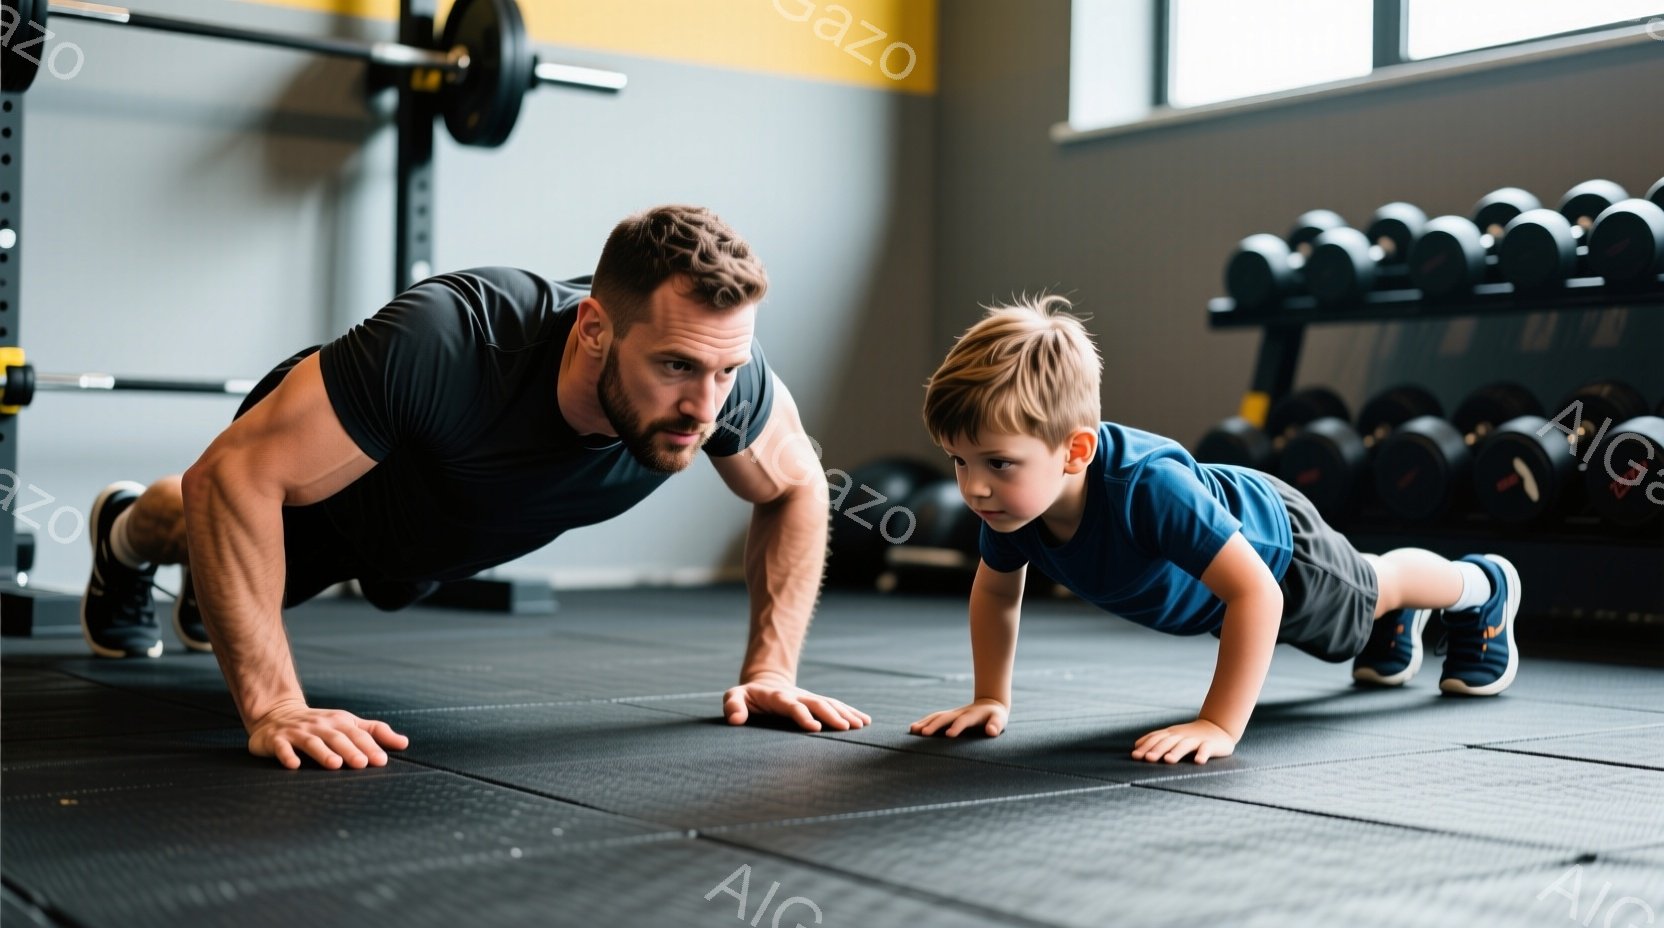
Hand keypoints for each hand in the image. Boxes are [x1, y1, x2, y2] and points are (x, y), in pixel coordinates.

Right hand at [247, 700, 408, 769]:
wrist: (277, 714)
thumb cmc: (321, 724)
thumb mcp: (348, 723)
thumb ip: (375, 733)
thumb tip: (405, 743)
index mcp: (339, 722)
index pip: (357, 734)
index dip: (369, 746)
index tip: (381, 760)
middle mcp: (320, 725)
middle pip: (337, 738)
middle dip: (350, 750)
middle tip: (362, 764)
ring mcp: (297, 732)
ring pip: (312, 742)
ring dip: (323, 752)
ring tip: (335, 764)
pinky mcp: (276, 740)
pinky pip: (282, 748)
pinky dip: (288, 755)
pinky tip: (295, 765)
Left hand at [723, 678, 870, 731]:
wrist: (764, 684)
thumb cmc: (746, 697)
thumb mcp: (735, 697)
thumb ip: (733, 706)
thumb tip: (735, 719)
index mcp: (777, 697)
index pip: (792, 705)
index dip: (803, 715)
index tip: (814, 728)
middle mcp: (797, 696)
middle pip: (817, 703)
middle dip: (831, 714)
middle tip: (846, 727)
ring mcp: (809, 698)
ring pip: (830, 703)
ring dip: (845, 713)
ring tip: (860, 725)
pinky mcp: (816, 702)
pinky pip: (836, 705)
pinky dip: (850, 712)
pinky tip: (865, 721)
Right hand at [909, 698, 1009, 737]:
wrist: (989, 704)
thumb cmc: (996, 717)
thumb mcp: (1000, 720)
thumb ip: (996, 725)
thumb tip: (991, 732)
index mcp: (973, 715)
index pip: (964, 721)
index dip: (957, 727)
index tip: (948, 735)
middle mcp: (960, 713)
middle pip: (945, 717)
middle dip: (934, 725)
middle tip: (923, 734)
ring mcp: (953, 713)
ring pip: (937, 716)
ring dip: (925, 722)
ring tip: (913, 729)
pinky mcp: (948, 716)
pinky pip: (934, 718)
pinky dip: (924, 722)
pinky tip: (914, 729)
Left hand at [1131, 718, 1235, 763]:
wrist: (1217, 727)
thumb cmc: (1190, 736)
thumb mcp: (1172, 736)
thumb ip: (1155, 741)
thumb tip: (1135, 747)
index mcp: (1171, 734)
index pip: (1156, 739)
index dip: (1145, 747)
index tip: (1135, 756)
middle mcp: (1182, 736)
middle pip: (1168, 742)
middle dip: (1157, 750)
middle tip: (1148, 758)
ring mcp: (1196, 740)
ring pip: (1185, 745)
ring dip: (1176, 752)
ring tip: (1168, 760)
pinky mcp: (1211, 745)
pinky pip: (1206, 749)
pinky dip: (1203, 754)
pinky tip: (1199, 761)